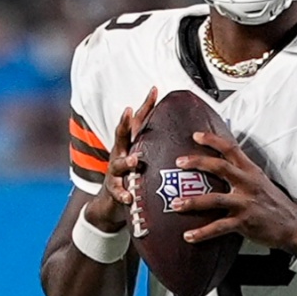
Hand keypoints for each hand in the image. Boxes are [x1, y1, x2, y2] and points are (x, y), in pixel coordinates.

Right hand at [82, 87, 156, 232]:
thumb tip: (187, 133)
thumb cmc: (132, 178)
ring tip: (135, 161)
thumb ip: (159, 147)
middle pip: (121, 135)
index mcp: (130, 146)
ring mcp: (115, 172)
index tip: (155, 90)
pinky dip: (123, 194)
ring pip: (119, 164)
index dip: (145, 106)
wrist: (109, 205)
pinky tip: (128, 197)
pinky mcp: (113, 190)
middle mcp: (120, 154)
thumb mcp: (143, 160)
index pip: (138, 123)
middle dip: (124, 122)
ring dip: (127, 161)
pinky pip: (117, 192)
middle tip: (129, 111)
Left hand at [171, 130, 296, 253]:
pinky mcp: (245, 222)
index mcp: (251, 171)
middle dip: (197, 162)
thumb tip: (221, 167)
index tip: (196, 135)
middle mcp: (248, 183)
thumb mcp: (261, 182)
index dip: (212, 140)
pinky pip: (219, 227)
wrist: (294, 225)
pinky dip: (202, 232)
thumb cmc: (276, 204)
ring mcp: (246, 203)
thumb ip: (242, 174)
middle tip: (179, 162)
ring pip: (215, 199)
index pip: (231, 149)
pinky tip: (189, 235)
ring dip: (192, 201)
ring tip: (176, 203)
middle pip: (220, 166)